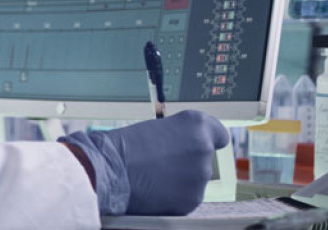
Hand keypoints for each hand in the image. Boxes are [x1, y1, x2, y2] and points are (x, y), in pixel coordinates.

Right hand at [59, 110, 228, 215]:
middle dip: (185, 161)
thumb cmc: (124, 145)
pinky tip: (152, 188)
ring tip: (151, 175)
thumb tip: (184, 148)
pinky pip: (185, 197)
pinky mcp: (190, 202)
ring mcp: (199, 179)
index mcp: (197, 126)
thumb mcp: (156, 127)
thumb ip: (179, 136)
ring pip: (193, 180)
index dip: (206, 139)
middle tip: (159, 159)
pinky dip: (172, 195)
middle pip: (202, 159)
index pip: (219, 134)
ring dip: (179, 179)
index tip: (195, 144)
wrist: (108, 171)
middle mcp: (204, 151)